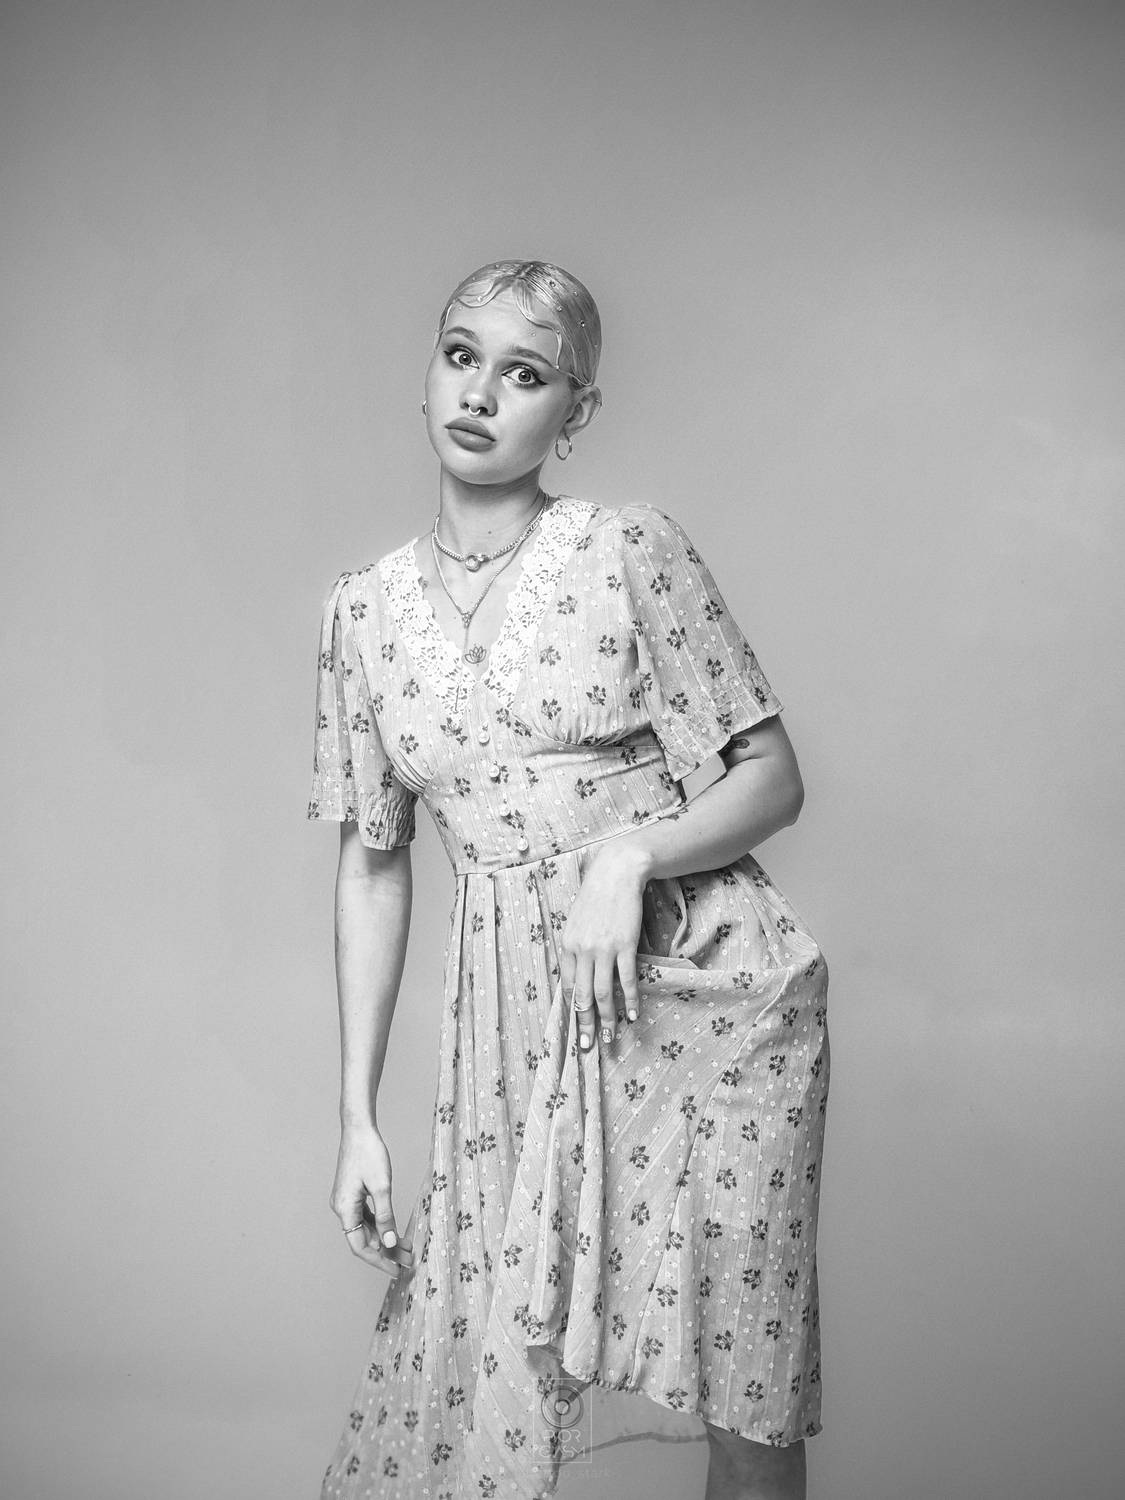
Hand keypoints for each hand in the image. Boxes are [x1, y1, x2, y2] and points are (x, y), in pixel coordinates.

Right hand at [330, 1122, 413, 1277]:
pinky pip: (366, 1217)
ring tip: (408, 1249)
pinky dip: (381, 1225)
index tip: (396, 1271)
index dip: (379, 1261)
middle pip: (364, 1239)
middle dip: (387, 1251)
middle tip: (409, 1262)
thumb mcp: (381, 1186)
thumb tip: (389, 1242)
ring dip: (386, 1239)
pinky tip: (396, 1230)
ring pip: (367, 1229)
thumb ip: (385, 1216)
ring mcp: (346, 1201)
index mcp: (344, 1210)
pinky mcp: (352, 1194)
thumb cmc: (369, 1153)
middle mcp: (342, 1208)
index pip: (360, 1247)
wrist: (359, 1128)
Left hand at [560, 842, 650, 1051]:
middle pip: (583, 996)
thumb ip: (575, 949)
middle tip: (590, 1046)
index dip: (573, 1011)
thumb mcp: (575, 922)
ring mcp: (604, 949)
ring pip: (603, 993)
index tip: (577, 1029)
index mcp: (567, 946)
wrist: (616, 874)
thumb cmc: (596, 898)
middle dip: (586, 1024)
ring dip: (608, 1019)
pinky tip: (631, 1015)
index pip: (568, 987)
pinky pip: (626, 980)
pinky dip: (629, 1001)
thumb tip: (578, 976)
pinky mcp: (625, 945)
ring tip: (610, 1038)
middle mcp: (582, 951)